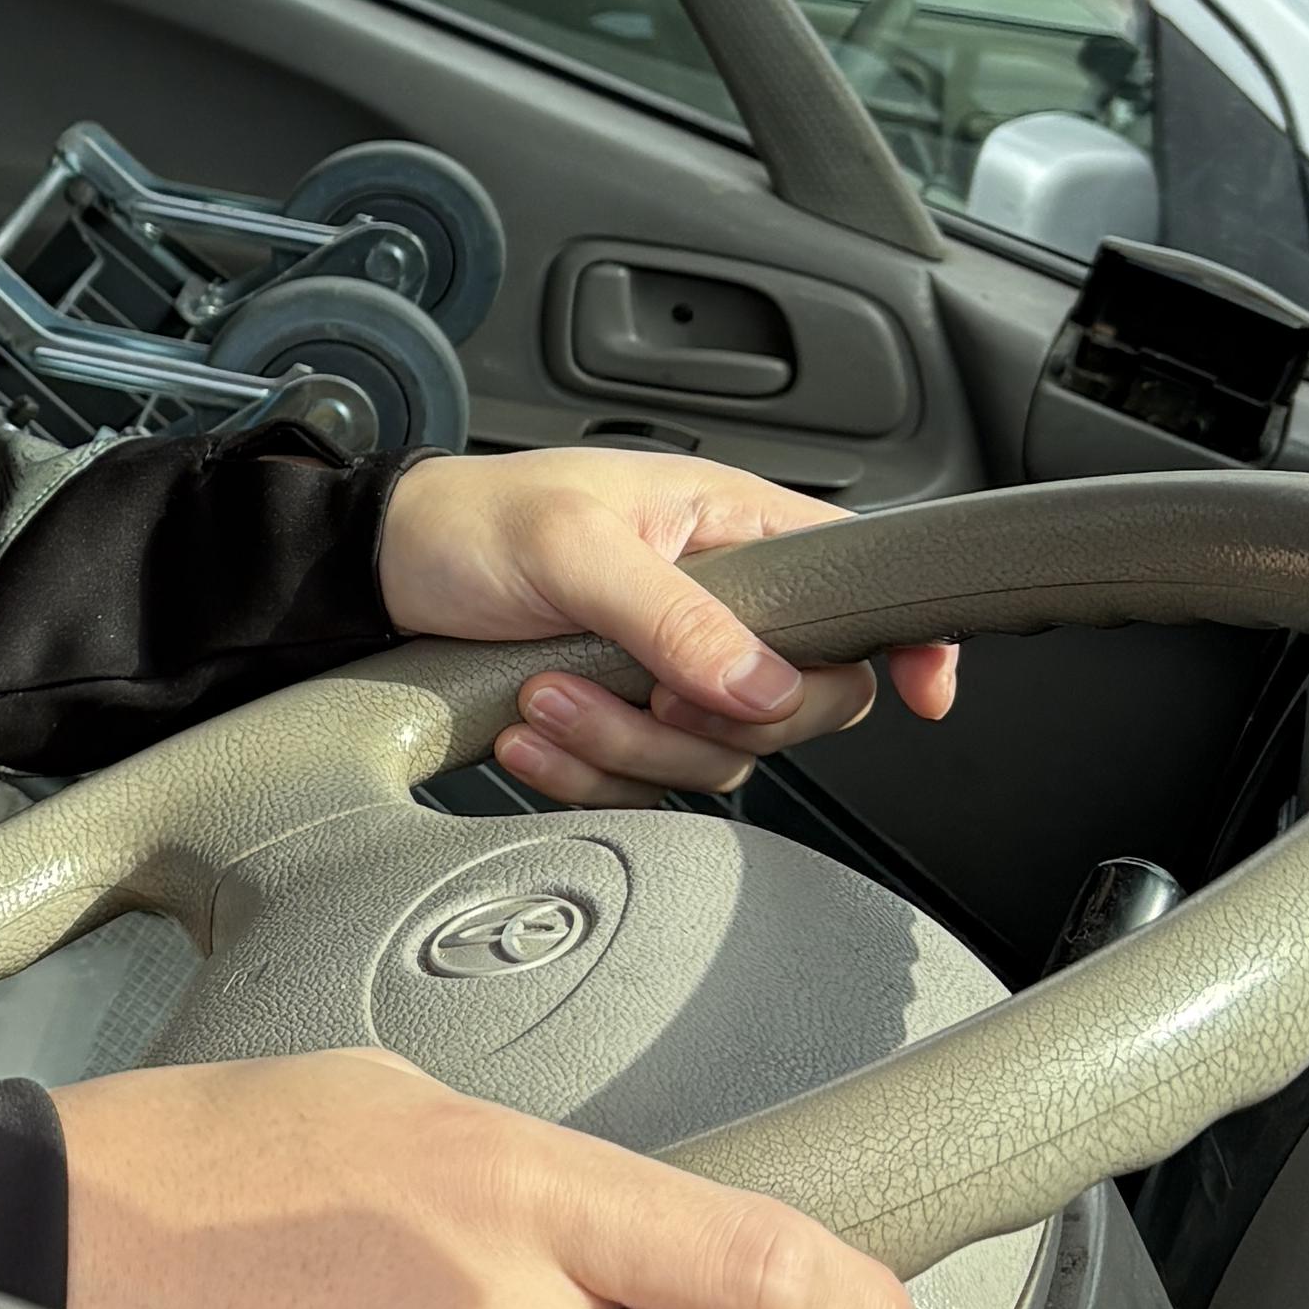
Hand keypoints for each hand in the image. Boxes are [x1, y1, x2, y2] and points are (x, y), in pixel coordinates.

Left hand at [379, 439, 958, 803]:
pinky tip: (529, 731)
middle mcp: (723, 601)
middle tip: (630, 685)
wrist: (382, 571)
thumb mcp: (572, 546)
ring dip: (624, 746)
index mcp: (734, 526)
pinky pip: (648, 787)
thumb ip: (674, 614)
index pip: (861, 579)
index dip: (907, 636)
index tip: (926, 691)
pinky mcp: (629, 719)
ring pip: (720, 758)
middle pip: (801, 701)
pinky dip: (586, 775)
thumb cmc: (473, 520)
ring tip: (544, 693)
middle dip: (710, 718)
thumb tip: (762, 684)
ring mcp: (678, 668)